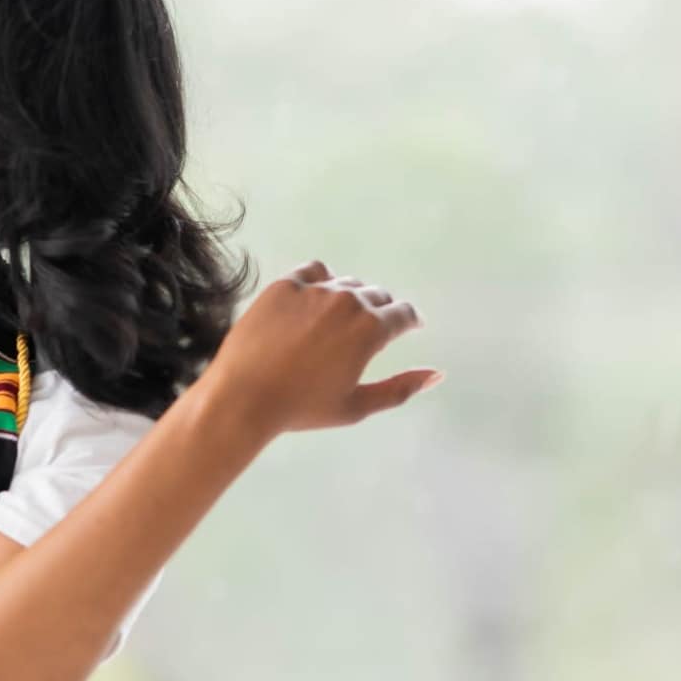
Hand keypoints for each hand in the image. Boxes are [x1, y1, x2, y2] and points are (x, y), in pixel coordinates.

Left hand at [201, 262, 437, 439]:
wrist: (243, 396)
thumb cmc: (302, 408)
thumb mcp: (357, 406)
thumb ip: (401, 388)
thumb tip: (437, 374)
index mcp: (371, 329)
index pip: (404, 314)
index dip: (409, 322)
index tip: (409, 327)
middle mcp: (347, 300)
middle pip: (377, 296)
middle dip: (381, 311)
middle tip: (368, 332)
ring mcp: (314, 289)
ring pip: (346, 283)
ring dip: (351, 298)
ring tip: (338, 321)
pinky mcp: (284, 284)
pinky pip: (313, 272)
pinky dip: (321, 282)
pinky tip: (315, 300)